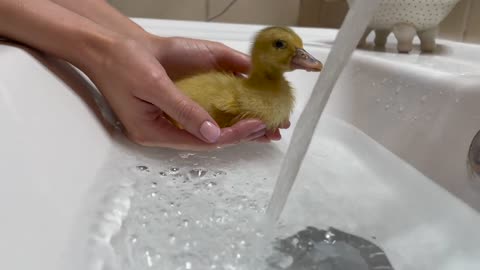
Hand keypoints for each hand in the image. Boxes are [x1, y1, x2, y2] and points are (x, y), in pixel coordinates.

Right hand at [83, 36, 276, 149]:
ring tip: (263, 125)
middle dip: (240, 134)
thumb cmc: (122, 62)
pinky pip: (203, 114)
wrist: (109, 45)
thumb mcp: (153, 84)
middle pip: (208, 138)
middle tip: (269, 130)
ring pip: (209, 128)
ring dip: (235, 125)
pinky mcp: (173, 106)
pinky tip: (241, 111)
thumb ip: (182, 109)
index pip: (201, 141)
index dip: (232, 135)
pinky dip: (224, 113)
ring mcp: (168, 119)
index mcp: (153, 132)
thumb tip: (212, 133)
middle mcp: (163, 129)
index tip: (256, 125)